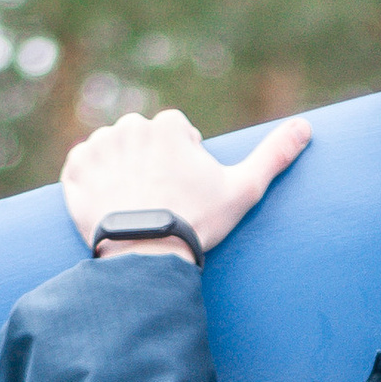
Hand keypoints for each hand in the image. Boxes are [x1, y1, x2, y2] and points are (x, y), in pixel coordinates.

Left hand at [59, 105, 310, 256]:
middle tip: (160, 202)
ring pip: (113, 151)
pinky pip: (81, 167)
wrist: (147, 256)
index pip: (175, 134)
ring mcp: (98, 148)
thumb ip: (273, 155)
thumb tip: (306, 127)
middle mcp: (128, 127)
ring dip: (121, 171)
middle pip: (143, 140)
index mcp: (166, 125)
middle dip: (150, 164)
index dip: (183, 164)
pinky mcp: (74, 171)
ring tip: (136, 206)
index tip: (185, 192)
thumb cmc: (196, 223)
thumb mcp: (242, 191)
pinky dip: (92, 183)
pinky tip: (110, 206)